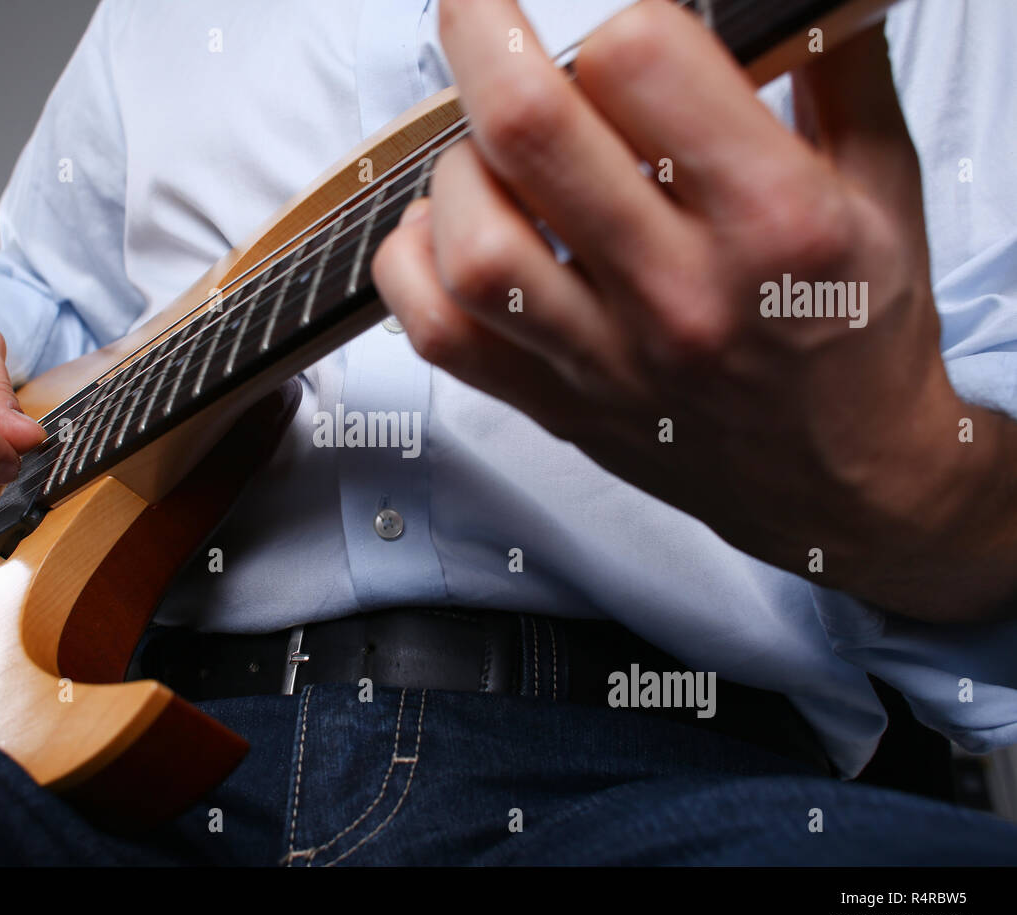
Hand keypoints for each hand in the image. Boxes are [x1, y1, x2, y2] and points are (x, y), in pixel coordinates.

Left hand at [373, 0, 1016, 621]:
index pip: (640, 64)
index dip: (615, 25)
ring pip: (471, 241)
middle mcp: (680, 291)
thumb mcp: (884, 189)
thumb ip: (834, 70)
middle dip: (481, 38)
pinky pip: (440, 333)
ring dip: (455, 172)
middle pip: (530, 133)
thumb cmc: (857, 332)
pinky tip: (445, 234)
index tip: (616, 37)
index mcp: (774, 219)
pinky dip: (414, 267)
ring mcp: (606, 359)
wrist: (842, 485)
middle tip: (473, 11)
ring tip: (484, 156)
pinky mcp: (556, 404)